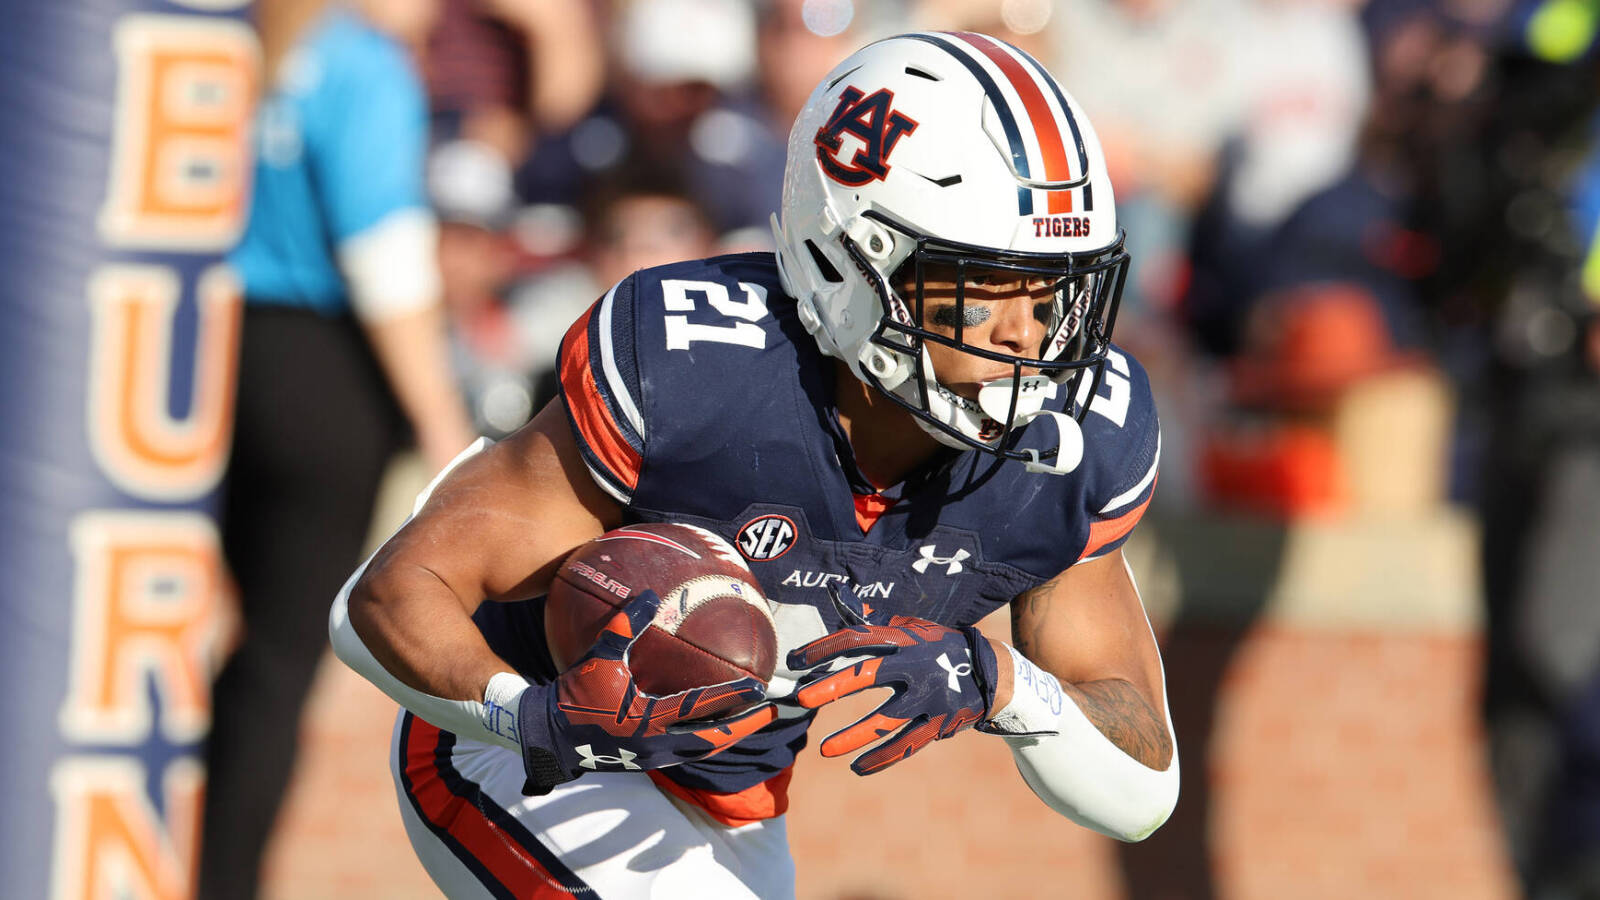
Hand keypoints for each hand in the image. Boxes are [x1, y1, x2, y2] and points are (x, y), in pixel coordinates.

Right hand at [517, 591, 777, 793]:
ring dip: (729, 736)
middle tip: (771, 712)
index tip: (758, 687)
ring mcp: (653, 757)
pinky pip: (687, 752)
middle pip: (713, 740)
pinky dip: (706, 740)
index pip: (700, 708)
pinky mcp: (646, 760)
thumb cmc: (573, 696)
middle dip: (744, 726)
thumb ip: (623, 626)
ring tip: (750, 722)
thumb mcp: (597, 658)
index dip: (731, 698)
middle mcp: (657, 744)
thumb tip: (649, 595)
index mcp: (649, 720)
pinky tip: (713, 726)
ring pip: (702, 750)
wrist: (548, 738)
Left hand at [788, 588, 999, 774]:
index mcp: (905, 640)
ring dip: (853, 736)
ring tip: (824, 750)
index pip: (858, 639)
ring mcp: (928, 698)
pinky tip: (857, 768)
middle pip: (868, 676)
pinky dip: (882, 758)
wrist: (992, 673)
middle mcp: (915, 667)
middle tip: (801, 699)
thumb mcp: (912, 629)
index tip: (795, 660)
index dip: (825, 648)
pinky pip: (906, 745)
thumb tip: (838, 597)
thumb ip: (875, 623)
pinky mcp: (938, 724)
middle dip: (833, 687)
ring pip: (886, 720)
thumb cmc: (939, 647)